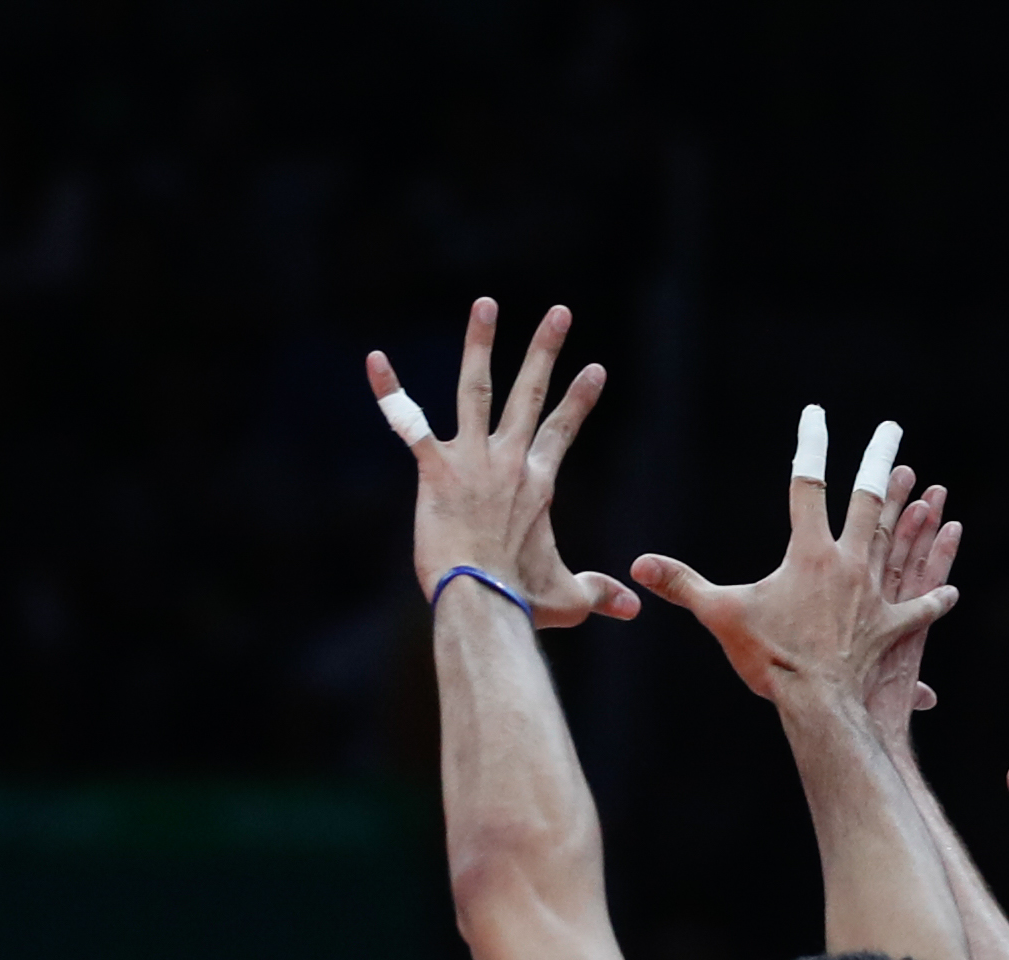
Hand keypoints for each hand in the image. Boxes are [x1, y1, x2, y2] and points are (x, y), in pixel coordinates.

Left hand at [366, 300, 638, 629]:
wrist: (484, 602)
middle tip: (559, 311)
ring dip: (481, 343)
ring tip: (485, 303)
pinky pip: (408, 423)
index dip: (580, 400)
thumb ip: (598, 593)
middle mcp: (509, 460)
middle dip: (545, 349)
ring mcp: (472, 460)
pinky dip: (389, 392)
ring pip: (478, 388)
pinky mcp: (435, 470)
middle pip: (531, 392)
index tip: (595, 369)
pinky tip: (374, 360)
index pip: (562, 430)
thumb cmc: (523, 601)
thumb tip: (634, 608)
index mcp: (538, 484)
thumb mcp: (569, 597)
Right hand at [628, 409, 956, 705]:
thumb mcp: (719, 615)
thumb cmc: (768, 657)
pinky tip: (947, 591)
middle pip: (869, 500)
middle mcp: (848, 562)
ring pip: (896, 542)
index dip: (810, 445)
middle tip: (893, 430)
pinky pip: (917, 610)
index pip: (808, 485)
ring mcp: (874, 594)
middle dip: (881, 461)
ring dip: (910, 512)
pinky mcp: (889, 628)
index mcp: (809, 552)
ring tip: (926, 486)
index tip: (816, 413)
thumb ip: (683, 585)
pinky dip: (932, 600)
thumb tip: (639, 565)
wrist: (817, 702)